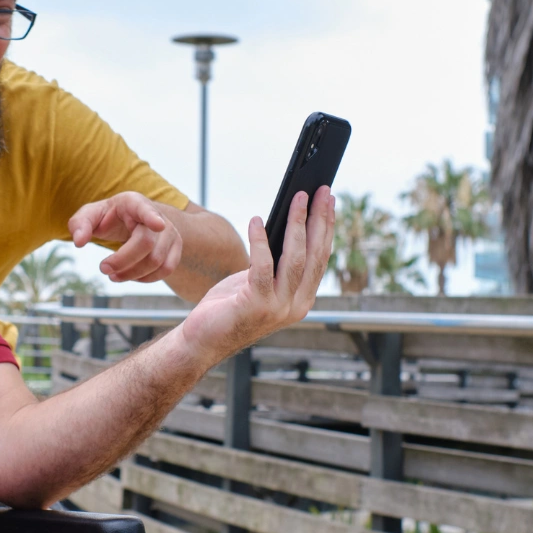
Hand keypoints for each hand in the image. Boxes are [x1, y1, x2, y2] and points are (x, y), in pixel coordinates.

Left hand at [68, 192, 183, 283]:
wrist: (132, 221)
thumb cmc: (108, 218)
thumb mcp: (91, 215)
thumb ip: (80, 224)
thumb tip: (79, 241)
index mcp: (134, 203)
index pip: (145, 209)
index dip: (152, 217)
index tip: (158, 225)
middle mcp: (157, 216)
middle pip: (145, 244)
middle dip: (122, 261)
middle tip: (103, 268)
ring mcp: (170, 232)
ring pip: (156, 261)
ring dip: (132, 274)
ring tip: (113, 275)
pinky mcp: (175, 249)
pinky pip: (166, 269)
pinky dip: (147, 278)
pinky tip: (131, 276)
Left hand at [175, 186, 334, 363]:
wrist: (203, 341)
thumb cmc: (229, 307)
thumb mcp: (259, 283)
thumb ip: (276, 263)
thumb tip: (286, 224)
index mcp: (303, 300)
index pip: (321, 257)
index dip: (327, 227)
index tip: (329, 200)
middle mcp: (297, 305)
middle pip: (314, 254)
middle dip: (319, 219)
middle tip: (321, 191)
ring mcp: (278, 308)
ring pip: (295, 258)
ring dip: (297, 224)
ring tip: (296, 198)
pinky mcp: (256, 305)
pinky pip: (262, 266)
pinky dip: (260, 241)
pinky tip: (256, 221)